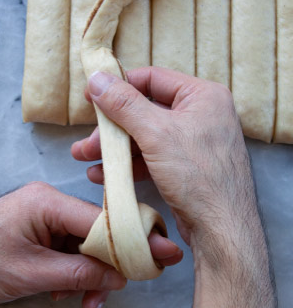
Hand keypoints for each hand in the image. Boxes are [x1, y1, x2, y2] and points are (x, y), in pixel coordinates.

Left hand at [0, 182, 181, 307]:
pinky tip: (66, 293)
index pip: (102, 218)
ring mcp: (42, 216)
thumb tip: (118, 276)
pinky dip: (73, 273)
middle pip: (97, 231)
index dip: (134, 239)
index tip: (163, 255)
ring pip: (84, 245)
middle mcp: (47, 203)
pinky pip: (68, 249)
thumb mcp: (31, 274)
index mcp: (45, 201)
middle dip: (108, 266)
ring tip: (86, 305)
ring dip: (89, 276)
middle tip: (117, 293)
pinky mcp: (37, 230)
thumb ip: (78, 273)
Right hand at [72, 67, 256, 248]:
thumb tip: (97, 78)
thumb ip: (123, 103)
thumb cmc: (199, 177)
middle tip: (86, 140)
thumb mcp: (155, 133)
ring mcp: (193, 142)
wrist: (222, 230)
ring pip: (142, 136)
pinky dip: (127, 164)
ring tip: (85, 159)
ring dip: (113, 148)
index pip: (151, 79)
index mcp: (202, 96)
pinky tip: (104, 175)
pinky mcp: (185, 167)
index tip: (89, 97)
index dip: (117, 87)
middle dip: (110, 128)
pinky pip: (149, 157)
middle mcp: (200, 114)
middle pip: (142, 110)